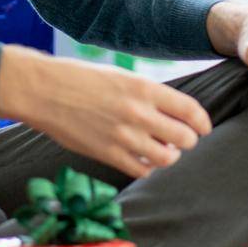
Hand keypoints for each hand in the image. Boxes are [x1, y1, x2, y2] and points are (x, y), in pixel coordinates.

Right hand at [0, 46, 211, 178]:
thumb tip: (171, 113)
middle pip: (185, 138)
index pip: (190, 110)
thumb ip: (147, 94)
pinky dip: (146, 167)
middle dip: (187, 141)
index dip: (202, 122)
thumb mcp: (121, 76)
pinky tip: (141, 159)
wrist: (43, 90)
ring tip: (162, 151)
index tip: (204, 128)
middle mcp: (138, 113)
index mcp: (144, 88)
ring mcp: (123, 136)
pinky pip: (141, 170)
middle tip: (182, 140)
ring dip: (168, 156)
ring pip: (166, 159)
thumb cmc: (80, 78)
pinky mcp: (107, 154)